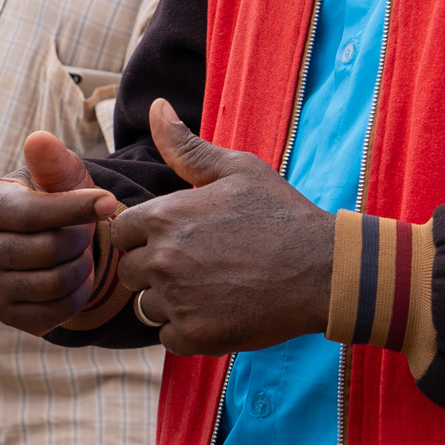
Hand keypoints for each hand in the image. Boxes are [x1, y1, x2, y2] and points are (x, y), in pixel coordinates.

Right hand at [0, 131, 121, 334]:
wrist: (43, 235)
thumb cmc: (53, 196)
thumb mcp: (58, 174)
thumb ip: (52, 159)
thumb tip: (39, 139)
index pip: (33, 213)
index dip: (76, 208)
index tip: (108, 201)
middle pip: (48, 250)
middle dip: (79, 238)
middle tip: (84, 230)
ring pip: (53, 284)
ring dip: (80, 267)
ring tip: (79, 251)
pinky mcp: (5, 313)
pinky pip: (53, 313)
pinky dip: (76, 295)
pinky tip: (76, 276)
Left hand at [112, 99, 333, 356]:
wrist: (322, 270)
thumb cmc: (281, 213)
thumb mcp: (236, 169)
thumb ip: (186, 146)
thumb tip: (155, 107)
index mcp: (164, 216)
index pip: (122, 231)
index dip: (145, 234)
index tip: (178, 237)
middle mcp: (162, 259)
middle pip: (132, 271)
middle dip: (157, 268)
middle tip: (201, 264)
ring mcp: (177, 300)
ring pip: (149, 306)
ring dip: (172, 301)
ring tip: (214, 287)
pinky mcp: (195, 336)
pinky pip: (170, 337)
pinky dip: (190, 329)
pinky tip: (221, 310)